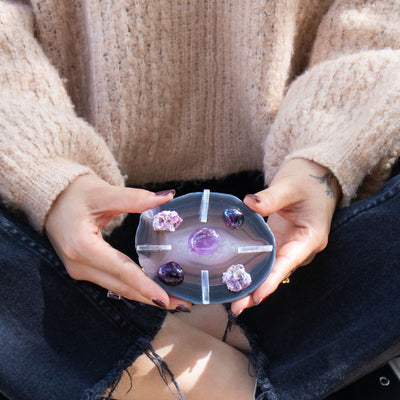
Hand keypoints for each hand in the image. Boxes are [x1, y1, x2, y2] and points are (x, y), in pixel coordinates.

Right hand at [45, 174, 191, 310]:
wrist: (51, 199)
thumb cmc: (74, 193)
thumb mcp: (104, 192)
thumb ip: (135, 198)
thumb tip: (167, 197)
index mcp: (82, 246)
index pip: (120, 270)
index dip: (144, 286)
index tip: (165, 299)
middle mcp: (79, 265)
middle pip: (121, 286)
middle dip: (151, 297)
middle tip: (182, 304)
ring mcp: (80, 270)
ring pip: (117, 288)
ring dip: (144, 295)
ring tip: (173, 301)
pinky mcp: (84, 269)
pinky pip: (112, 282)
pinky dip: (133, 287)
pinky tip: (151, 289)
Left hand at [231, 159, 340, 315]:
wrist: (315, 175)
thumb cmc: (306, 180)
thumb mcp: (289, 186)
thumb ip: (271, 197)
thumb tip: (249, 203)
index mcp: (310, 237)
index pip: (289, 262)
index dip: (272, 280)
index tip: (258, 297)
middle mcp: (301, 247)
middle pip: (278, 272)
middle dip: (258, 290)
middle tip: (237, 308)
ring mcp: (291, 245)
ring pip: (271, 269)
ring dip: (253, 283)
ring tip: (233, 300)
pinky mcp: (281, 240)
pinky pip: (267, 259)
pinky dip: (253, 268)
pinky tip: (237, 277)